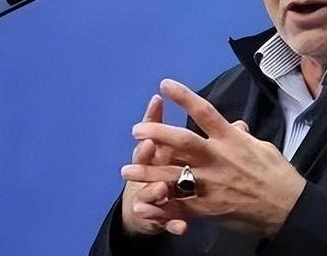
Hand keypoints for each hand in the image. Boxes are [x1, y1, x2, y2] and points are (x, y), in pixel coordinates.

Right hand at [120, 95, 186, 235]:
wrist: (146, 207)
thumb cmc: (158, 168)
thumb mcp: (163, 147)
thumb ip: (167, 126)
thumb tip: (161, 99)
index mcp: (153, 154)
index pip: (150, 135)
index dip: (151, 123)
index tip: (154, 107)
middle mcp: (147, 173)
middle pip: (143, 162)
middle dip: (145, 154)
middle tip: (150, 146)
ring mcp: (151, 196)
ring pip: (150, 192)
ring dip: (154, 190)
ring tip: (161, 189)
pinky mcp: (160, 217)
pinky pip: (167, 221)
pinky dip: (174, 224)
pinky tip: (182, 227)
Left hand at [122, 79, 306, 238]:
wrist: (287, 207)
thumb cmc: (277, 174)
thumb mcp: (262, 147)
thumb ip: (243, 135)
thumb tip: (235, 124)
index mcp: (231, 140)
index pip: (204, 112)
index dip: (183, 97)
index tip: (165, 84)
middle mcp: (218, 159)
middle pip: (183, 142)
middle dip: (157, 134)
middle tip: (136, 131)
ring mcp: (212, 184)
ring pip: (174, 176)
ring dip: (148, 172)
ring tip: (126, 169)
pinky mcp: (209, 208)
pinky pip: (180, 207)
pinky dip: (161, 207)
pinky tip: (143, 204)